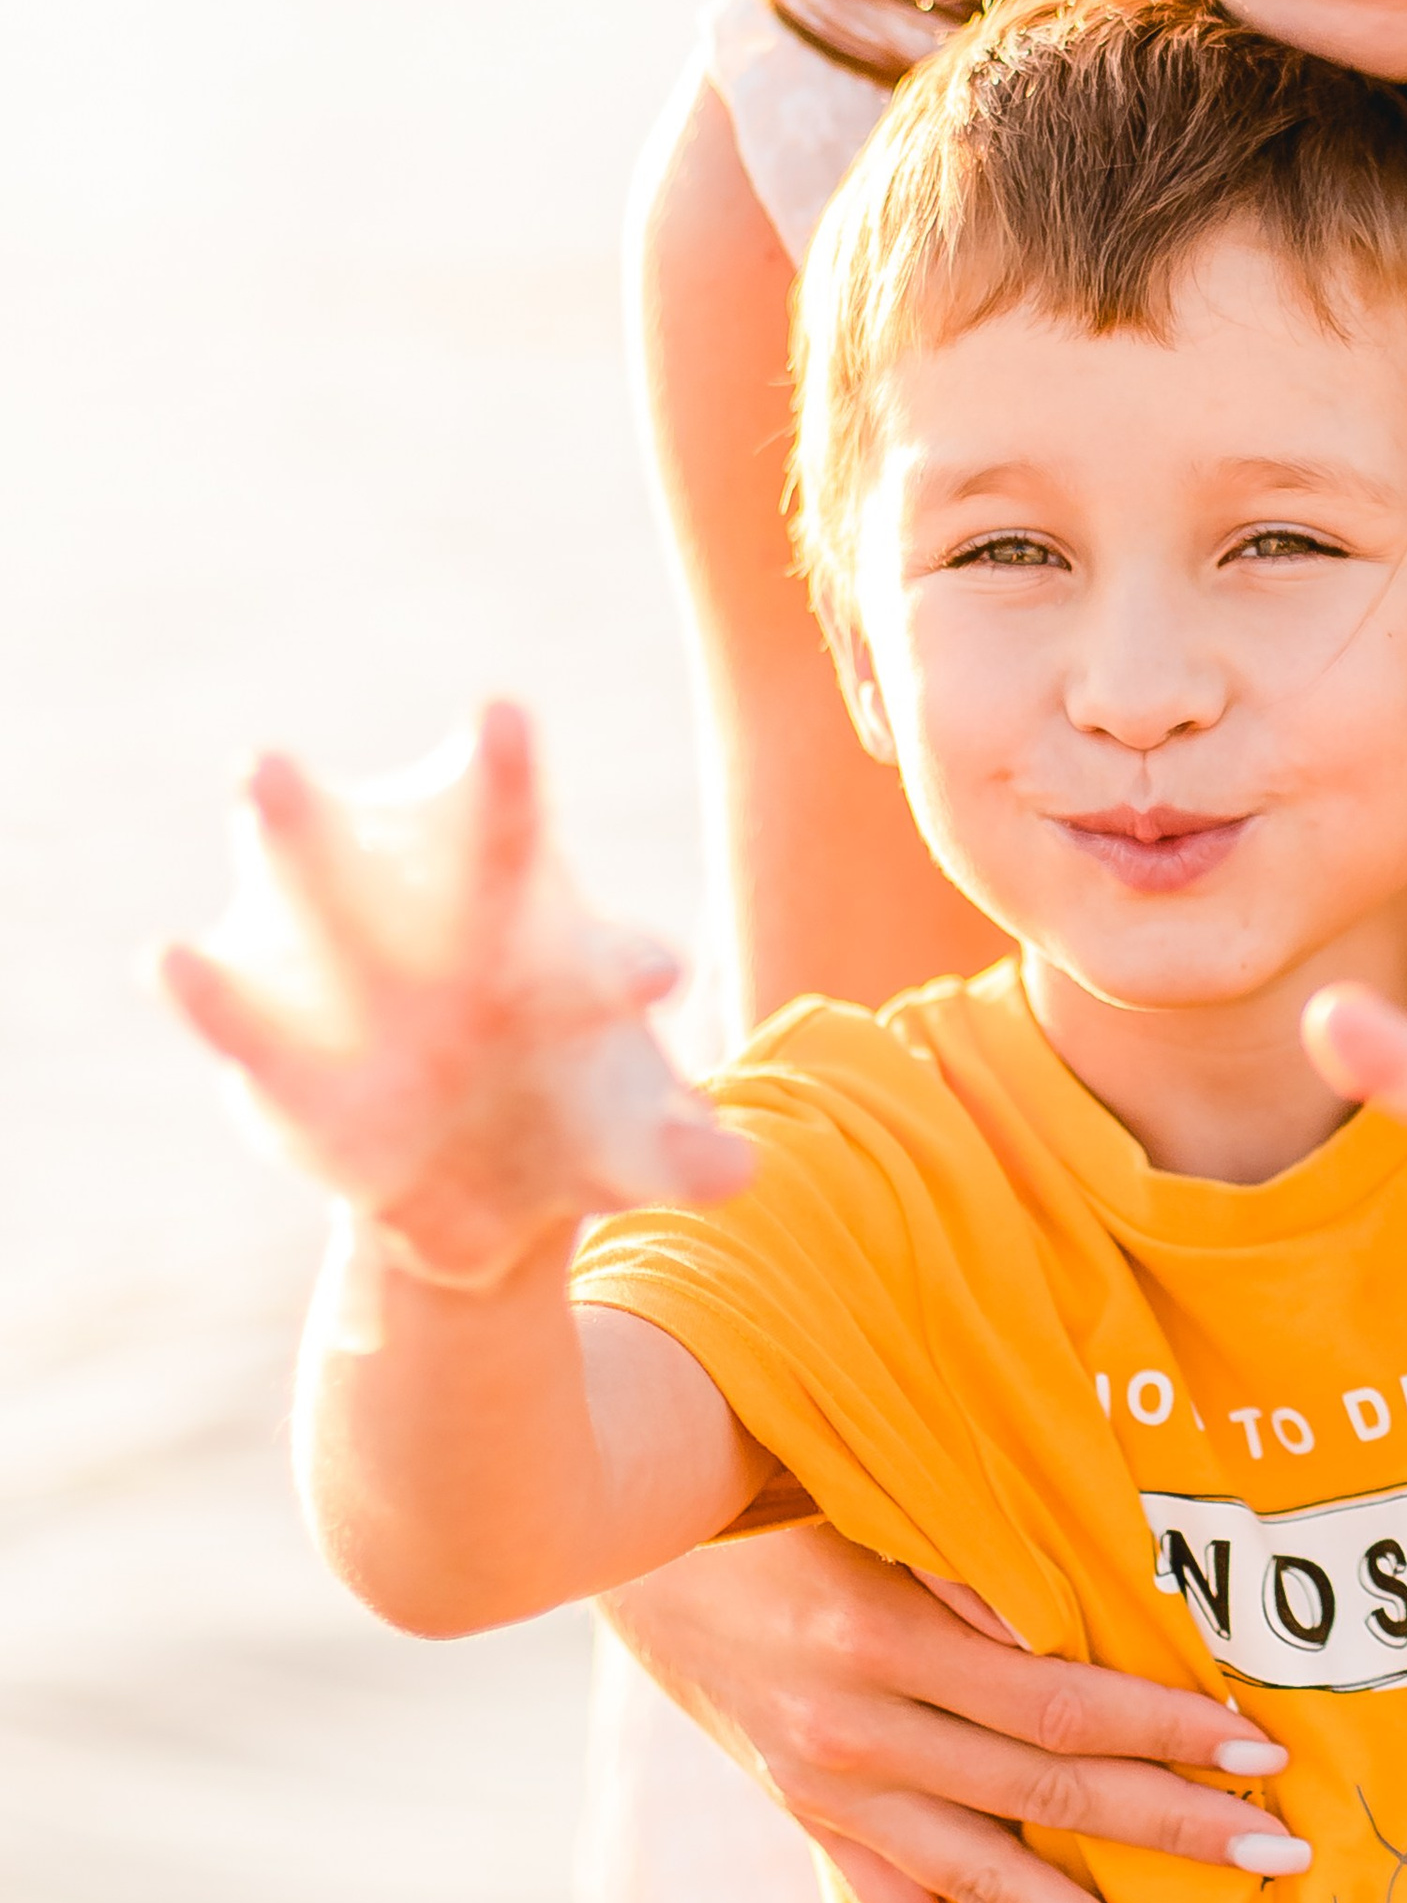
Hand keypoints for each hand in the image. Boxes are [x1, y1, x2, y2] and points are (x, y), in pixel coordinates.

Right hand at [159, 701, 750, 1284]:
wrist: (475, 1185)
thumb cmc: (573, 1126)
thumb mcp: (629, 1149)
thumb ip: (678, 1156)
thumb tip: (738, 1177)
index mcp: (550, 932)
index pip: (557, 855)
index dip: (565, 831)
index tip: (628, 908)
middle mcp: (459, 928)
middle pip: (476, 849)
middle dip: (478, 788)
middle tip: (496, 717)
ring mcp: (361, 972)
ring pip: (324, 883)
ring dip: (292, 825)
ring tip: (260, 767)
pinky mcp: (285, 1049)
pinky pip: (243, 1014)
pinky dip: (211, 992)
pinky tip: (173, 959)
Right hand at [603, 1522, 1309, 1902]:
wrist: (640, 1547)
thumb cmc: (777, 1502)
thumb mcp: (870, 1509)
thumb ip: (968, 1570)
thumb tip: (1071, 1631)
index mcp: (884, 1637)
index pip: (1057, 1701)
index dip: (1162, 1727)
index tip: (1256, 1747)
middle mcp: (862, 1733)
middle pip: (1045, 1796)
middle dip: (1170, 1827)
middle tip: (1278, 1852)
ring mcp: (835, 1795)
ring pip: (986, 1883)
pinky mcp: (815, 1828)